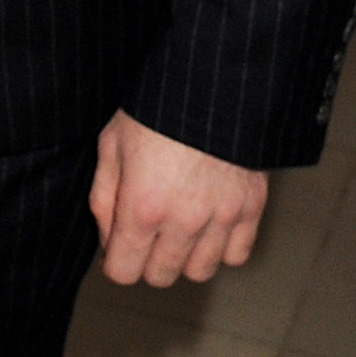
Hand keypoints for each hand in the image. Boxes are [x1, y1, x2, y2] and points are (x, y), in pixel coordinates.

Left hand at [89, 108, 266, 287]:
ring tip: (180, 229)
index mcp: (142, 206)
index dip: (116, 261)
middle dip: (147, 261)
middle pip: (160, 276)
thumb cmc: (155, 108)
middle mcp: (183, 220)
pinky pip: (236, 254)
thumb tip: (108, 241)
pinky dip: (223, 247)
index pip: (123, 272)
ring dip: (185, 256)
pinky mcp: (251, 207)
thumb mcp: (111, 145)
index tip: (119, 246)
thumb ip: (103, 199)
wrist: (211, 80)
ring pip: (200, 271)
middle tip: (148, 234)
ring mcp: (221, 216)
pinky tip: (210, 224)